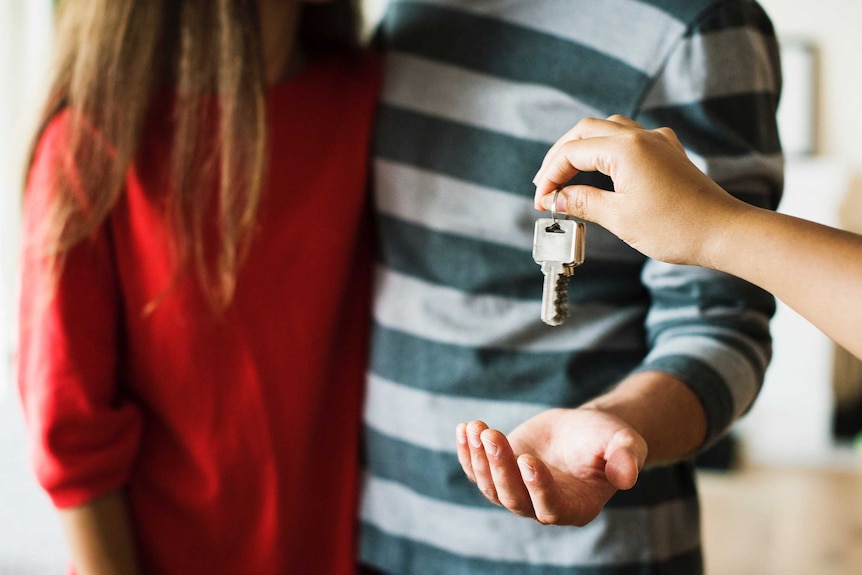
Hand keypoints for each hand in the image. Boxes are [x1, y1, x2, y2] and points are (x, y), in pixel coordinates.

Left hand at [456, 407, 646, 525]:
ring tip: (475, 428)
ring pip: (491, 486)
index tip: (528, 459)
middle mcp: (542, 507)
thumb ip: (627, 458)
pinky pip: (477, 471)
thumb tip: (628, 476)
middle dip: (500, 467)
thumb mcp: (624, 443)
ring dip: (479, 458)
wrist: (585, 430)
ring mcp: (518, 492)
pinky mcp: (500, 474)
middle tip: (492, 435)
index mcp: (575, 507)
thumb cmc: (608, 439)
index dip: (537, 487)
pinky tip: (464, 429)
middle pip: (513, 498)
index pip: (550, 507)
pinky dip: (467, 453)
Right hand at [532, 115, 748, 267]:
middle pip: (585, 131)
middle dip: (560, 156)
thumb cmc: (675, 227)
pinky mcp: (668, 153)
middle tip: (545, 185)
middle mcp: (641, 136)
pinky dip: (607, 149)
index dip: (551, 176)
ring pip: (608, 130)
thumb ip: (583, 202)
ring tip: (567, 174)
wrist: (724, 232)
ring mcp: (658, 142)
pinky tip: (603, 168)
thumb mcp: (620, 218)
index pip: (572, 152)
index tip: (542, 202)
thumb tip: (557, 198)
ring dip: (583, 148)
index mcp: (625, 148)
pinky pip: (630, 138)